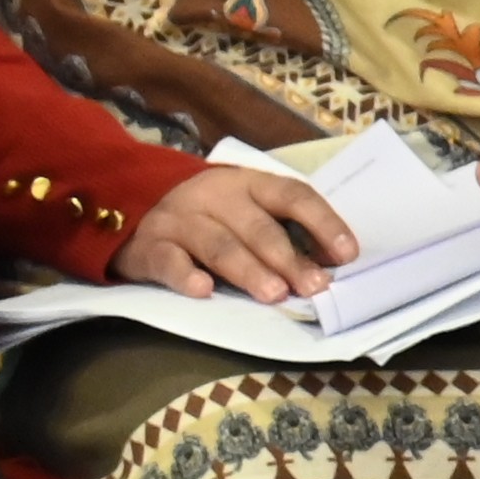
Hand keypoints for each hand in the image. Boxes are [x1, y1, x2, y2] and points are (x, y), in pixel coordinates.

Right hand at [112, 163, 363, 300]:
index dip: (323, 222)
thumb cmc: (208, 217)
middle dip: (288, 258)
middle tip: (313, 287)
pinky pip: (169, 261)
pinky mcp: (149, 246)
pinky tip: (203, 290)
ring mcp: (180, 220)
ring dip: (249, 270)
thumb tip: (327, 265)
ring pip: (219, 245)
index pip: (292, 196)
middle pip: (257, 227)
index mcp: (247, 184)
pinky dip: (185, 275)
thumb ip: (281, 230)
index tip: (347, 254)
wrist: (131, 207)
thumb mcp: (244, 209)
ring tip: (273, 294)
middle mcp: (214, 196)